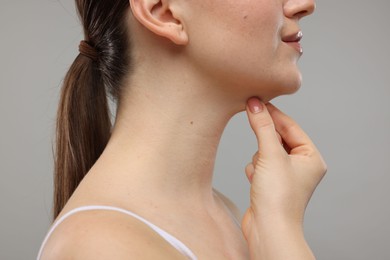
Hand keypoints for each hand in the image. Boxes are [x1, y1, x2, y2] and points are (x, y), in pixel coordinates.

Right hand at [242, 97, 326, 258]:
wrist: (268, 229)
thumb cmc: (278, 196)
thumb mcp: (270, 155)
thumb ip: (262, 126)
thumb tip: (254, 104)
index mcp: (311, 158)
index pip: (290, 126)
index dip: (273, 113)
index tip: (256, 100)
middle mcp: (301, 166)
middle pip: (277, 139)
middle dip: (265, 141)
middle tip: (252, 122)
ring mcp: (286, 176)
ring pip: (265, 151)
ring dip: (259, 159)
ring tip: (260, 173)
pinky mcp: (272, 184)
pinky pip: (259, 165)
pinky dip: (254, 170)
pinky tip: (256, 183)